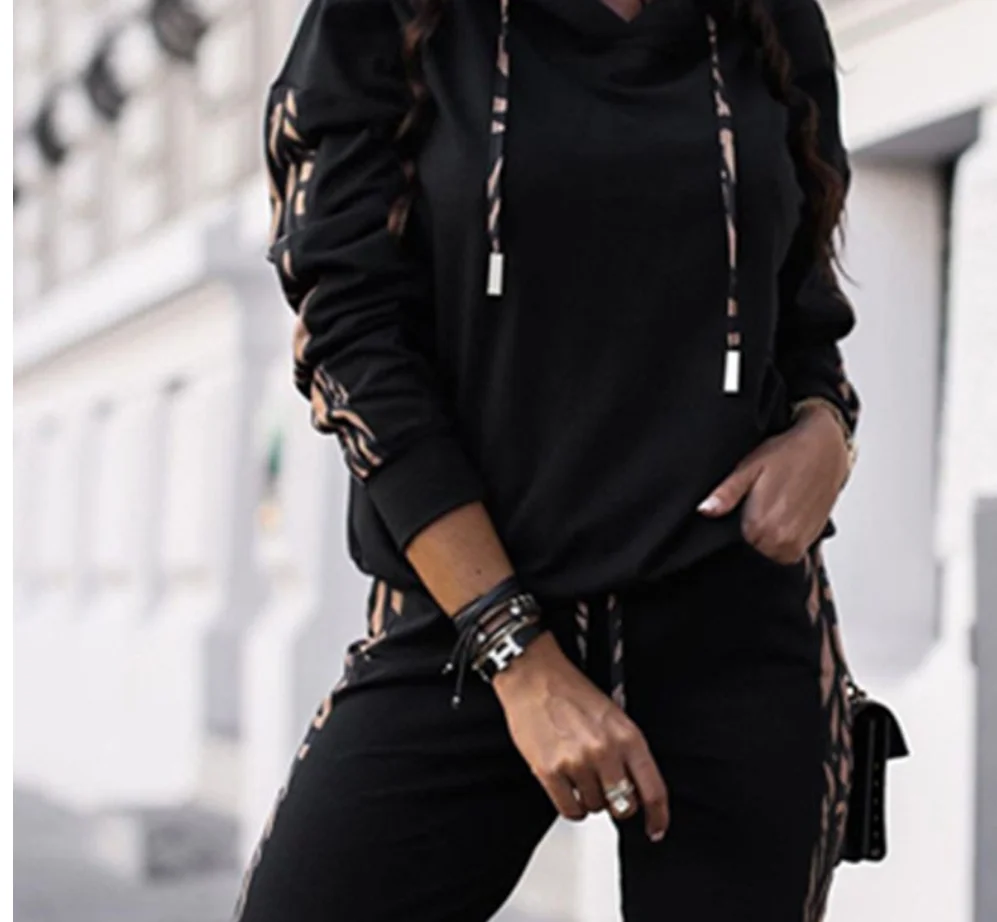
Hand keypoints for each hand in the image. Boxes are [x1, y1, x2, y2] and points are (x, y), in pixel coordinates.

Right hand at [493, 633, 669, 841]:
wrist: (534, 676)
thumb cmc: (571, 691)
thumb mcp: (614, 715)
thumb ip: (628, 751)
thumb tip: (636, 788)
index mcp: (627, 736)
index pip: (653, 790)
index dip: (658, 816)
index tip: (655, 828)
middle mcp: (605, 751)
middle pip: (624, 806)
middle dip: (618, 804)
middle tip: (607, 790)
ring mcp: (576, 762)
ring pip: (595, 808)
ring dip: (590, 799)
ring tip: (580, 774)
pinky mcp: (549, 771)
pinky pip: (570, 810)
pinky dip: (571, 806)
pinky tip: (568, 788)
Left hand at [697, 404, 849, 563]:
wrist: (825, 448)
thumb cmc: (787, 454)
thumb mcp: (749, 468)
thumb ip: (726, 493)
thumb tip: (704, 510)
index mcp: (760, 525)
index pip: (735, 544)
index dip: (736, 524)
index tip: (743, 508)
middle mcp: (782, 540)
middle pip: (753, 550)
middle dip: (751, 532)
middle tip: (760, 502)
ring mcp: (799, 543)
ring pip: (771, 554)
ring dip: (768, 538)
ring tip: (775, 506)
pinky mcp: (812, 541)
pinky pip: (789, 554)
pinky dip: (784, 540)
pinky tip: (786, 514)